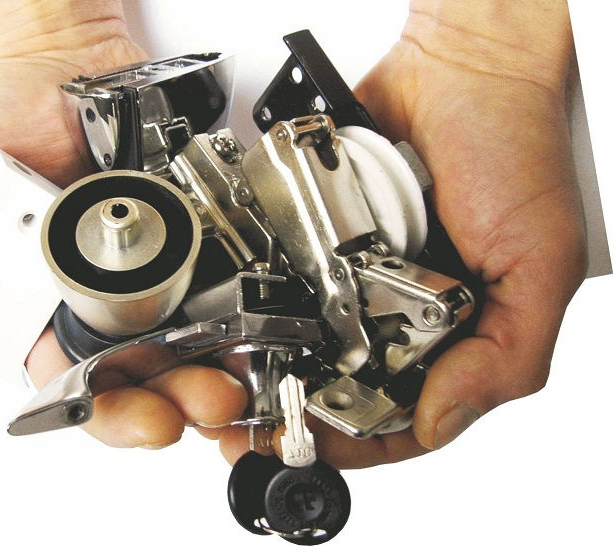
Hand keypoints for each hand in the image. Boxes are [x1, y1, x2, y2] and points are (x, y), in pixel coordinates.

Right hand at [0, 0, 245, 448]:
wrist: (46, 75)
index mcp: (34, 320)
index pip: (71, 390)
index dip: (103, 414)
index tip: (136, 419)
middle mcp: (94, 310)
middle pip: (137, 378)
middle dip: (168, 402)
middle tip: (192, 406)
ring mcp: (145, 278)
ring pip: (184, 346)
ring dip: (208, 372)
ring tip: (225, 383)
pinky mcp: (183, 243)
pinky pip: (217, 288)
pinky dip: (236, 317)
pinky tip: (247, 335)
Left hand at [214, 0, 587, 465]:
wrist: (462, 70)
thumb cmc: (512, 151)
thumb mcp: (540, 265)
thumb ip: (505, 356)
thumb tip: (441, 419)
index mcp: (456, 336)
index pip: (400, 413)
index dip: (351, 439)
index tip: (300, 443)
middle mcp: (402, 313)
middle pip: (342, 384)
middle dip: (295, 406)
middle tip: (249, 420)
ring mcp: (359, 277)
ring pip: (305, 340)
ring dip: (270, 361)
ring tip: (232, 380)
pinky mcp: (326, 237)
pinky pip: (287, 278)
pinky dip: (263, 297)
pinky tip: (238, 317)